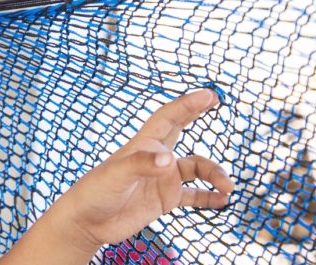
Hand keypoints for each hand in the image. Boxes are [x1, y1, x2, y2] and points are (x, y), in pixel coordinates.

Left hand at [56, 89, 234, 251]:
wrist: (87, 221)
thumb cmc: (96, 191)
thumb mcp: (116, 175)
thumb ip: (142, 165)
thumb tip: (169, 160)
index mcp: (143, 145)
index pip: (168, 118)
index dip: (187, 105)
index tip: (208, 95)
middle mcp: (156, 158)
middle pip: (182, 131)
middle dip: (197, 115)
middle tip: (217, 101)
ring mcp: (162, 178)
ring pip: (196, 169)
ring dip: (214, 175)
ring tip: (228, 188)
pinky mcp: (165, 200)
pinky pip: (194, 196)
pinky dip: (210, 197)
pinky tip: (223, 201)